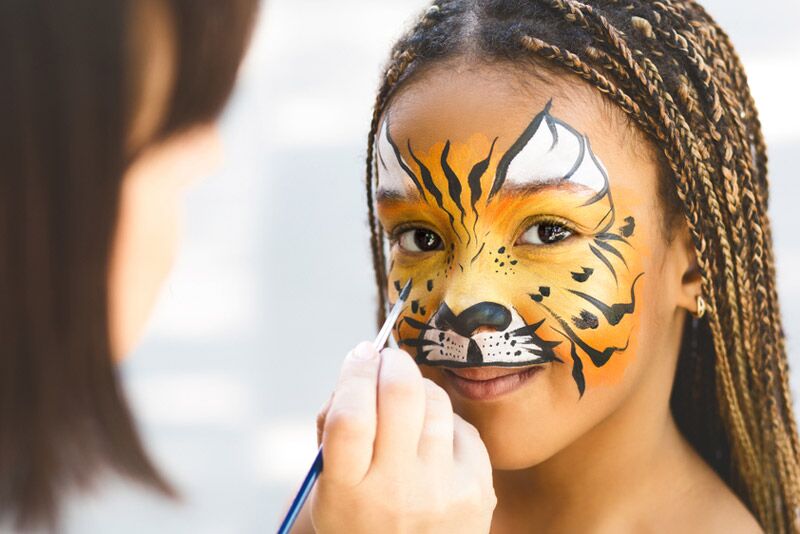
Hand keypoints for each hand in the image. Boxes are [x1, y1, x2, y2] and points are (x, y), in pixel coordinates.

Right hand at [311, 342, 495, 533]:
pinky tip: (431, 439)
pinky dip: (441, 422)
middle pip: (400, 394)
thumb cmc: (363, 517)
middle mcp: (398, 491)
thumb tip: (363, 364)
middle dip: (392, 362)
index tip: (359, 353)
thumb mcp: (329, 487)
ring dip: (417, 386)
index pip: (350, 417)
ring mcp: (443, 490)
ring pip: (434, 400)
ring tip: (406, 399)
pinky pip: (459, 425)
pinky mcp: (478, 487)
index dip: (355, 373)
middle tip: (386, 360)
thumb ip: (335, 428)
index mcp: (348, 492)